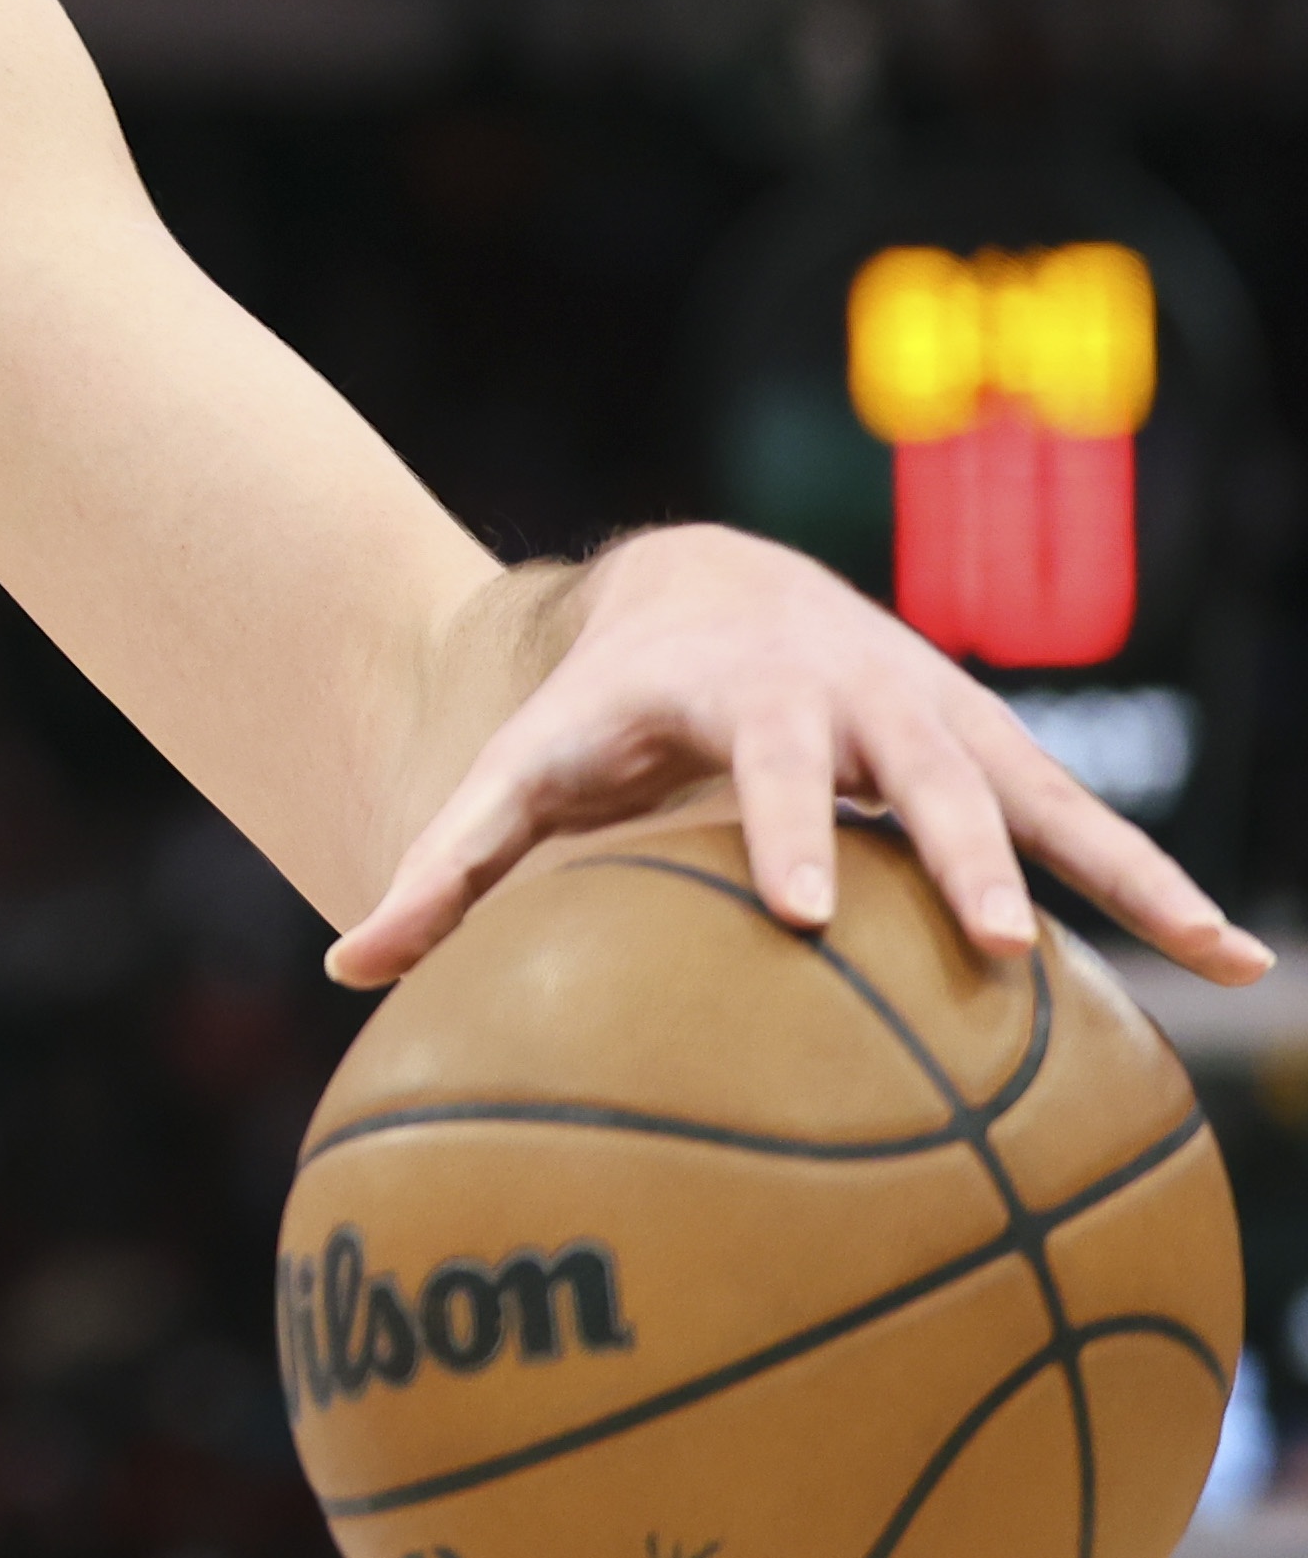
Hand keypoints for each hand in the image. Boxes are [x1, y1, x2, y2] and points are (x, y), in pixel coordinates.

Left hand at [330, 524, 1270, 989]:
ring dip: (1110, 874)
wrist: (708, 586)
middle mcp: (853, 702)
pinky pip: (1092, 832)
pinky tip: (1242, 971)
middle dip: (954, 854)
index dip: (785, 828)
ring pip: (1034, 800)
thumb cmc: (599, 709)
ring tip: (1201, 954)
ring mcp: (938, 727)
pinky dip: (1161, 891)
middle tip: (988, 943)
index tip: (801, 907)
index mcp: (737, 702)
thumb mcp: (521, 766)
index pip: (765, 767)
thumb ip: (442, 863)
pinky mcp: (995, 759)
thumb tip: (341, 969)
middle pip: (916, 777)